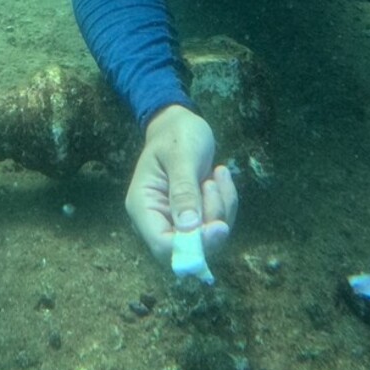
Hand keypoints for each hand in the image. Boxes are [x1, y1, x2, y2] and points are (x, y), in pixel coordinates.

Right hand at [126, 105, 238, 279]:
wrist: (180, 123)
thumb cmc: (177, 135)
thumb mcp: (181, 157)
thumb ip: (184, 192)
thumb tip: (189, 229)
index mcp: (143, 206)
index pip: (163, 245)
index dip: (192, 245)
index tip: (219, 226)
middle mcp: (157, 220)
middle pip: (188, 247)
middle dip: (211, 221)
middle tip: (216, 185)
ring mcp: (177, 221)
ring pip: (208, 237)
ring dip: (222, 207)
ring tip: (216, 172)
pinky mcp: (195, 217)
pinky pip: (217, 223)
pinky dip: (226, 202)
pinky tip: (219, 174)